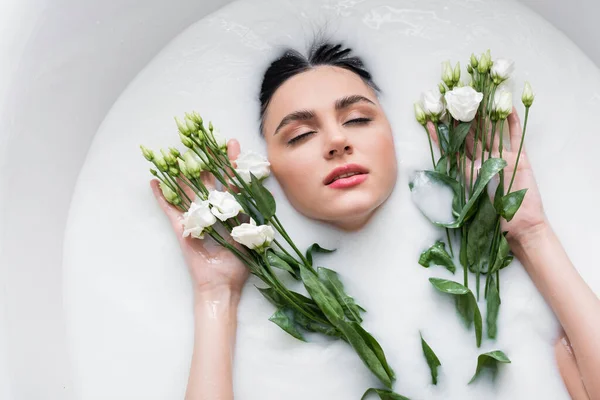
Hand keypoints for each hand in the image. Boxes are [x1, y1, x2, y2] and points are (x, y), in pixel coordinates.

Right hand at [150, 140, 248, 296]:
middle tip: (204, 139)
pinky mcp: (181, 229)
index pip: (230, 181)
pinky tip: (154, 181)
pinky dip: (161, 197)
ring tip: (177, 152)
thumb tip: (265, 192)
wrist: (222, 286)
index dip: (231, 163)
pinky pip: (169, 210)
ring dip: (182, 172)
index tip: (231, 143)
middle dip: (207, 160)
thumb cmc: (239, 265)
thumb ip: (254, 214)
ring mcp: (195, 219)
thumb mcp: (251, 236)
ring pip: (187, 190)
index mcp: (229, 211)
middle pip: (207, 181)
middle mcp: (211, 211)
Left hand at [427, 107, 546, 242]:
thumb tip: (432, 173)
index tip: (429, 119)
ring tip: (477, 95)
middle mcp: (483, 160)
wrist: (519, 225)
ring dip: (485, 114)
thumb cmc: (493, 217)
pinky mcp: (519, 158)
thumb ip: (456, 183)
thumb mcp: (468, 198)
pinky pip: (515, 136)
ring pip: (491, 131)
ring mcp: (501, 157)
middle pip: (471, 134)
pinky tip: (507, 106)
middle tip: (453, 98)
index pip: (451, 147)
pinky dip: (512, 122)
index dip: (440, 134)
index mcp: (468, 169)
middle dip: (462, 117)